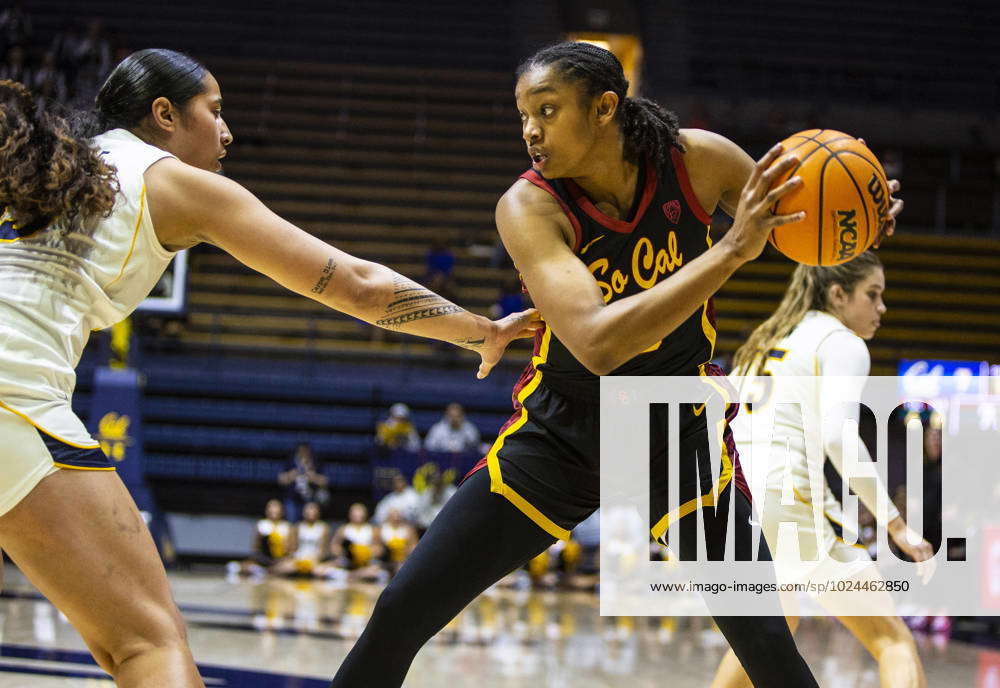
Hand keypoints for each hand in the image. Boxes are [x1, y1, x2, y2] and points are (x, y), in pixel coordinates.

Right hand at [478, 308, 542, 378]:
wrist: (486, 337)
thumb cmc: (488, 349)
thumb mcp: (489, 362)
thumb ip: (485, 368)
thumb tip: (479, 377)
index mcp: (507, 335)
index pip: (520, 332)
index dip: (528, 332)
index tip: (533, 331)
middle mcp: (511, 326)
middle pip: (527, 324)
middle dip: (535, 323)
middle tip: (544, 323)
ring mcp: (516, 321)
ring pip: (531, 317)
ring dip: (539, 317)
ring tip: (550, 315)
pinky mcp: (520, 317)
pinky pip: (534, 312)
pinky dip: (541, 311)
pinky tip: (549, 310)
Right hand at [721, 143, 804, 263]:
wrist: (734, 247)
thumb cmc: (747, 227)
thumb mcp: (749, 208)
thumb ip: (762, 196)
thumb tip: (781, 187)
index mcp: (748, 193)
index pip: (757, 169)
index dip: (769, 156)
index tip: (781, 146)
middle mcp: (750, 200)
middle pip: (765, 178)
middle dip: (780, 166)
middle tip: (796, 157)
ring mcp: (755, 213)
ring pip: (771, 196)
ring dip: (786, 187)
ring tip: (801, 180)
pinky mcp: (761, 227)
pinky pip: (778, 221)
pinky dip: (791, 217)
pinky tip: (804, 215)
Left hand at [856, 139, 901, 247]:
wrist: (855, 201)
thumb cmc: (858, 183)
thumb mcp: (858, 172)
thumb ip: (860, 157)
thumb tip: (859, 138)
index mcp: (883, 188)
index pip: (892, 185)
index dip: (893, 186)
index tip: (891, 187)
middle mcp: (887, 200)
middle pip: (897, 204)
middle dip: (894, 209)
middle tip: (889, 214)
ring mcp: (884, 213)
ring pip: (891, 220)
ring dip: (889, 226)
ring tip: (887, 233)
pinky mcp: (878, 224)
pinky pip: (879, 232)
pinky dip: (878, 237)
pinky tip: (873, 246)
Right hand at [889, 517, 936, 582]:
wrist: (899, 529)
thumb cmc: (905, 537)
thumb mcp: (914, 544)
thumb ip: (918, 550)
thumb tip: (918, 558)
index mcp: (928, 547)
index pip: (933, 562)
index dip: (931, 571)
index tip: (926, 576)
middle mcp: (927, 548)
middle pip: (932, 565)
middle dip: (930, 575)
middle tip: (925, 581)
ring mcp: (921, 549)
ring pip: (927, 565)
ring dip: (926, 574)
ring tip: (923, 581)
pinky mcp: (915, 550)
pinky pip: (920, 562)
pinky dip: (921, 569)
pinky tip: (919, 574)